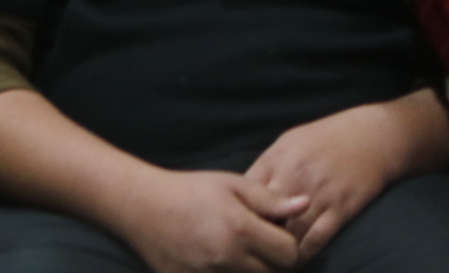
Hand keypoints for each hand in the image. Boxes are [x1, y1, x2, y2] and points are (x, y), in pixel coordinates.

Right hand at [111, 170, 304, 272]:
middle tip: (265, 248)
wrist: (143, 208)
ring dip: (256, 272)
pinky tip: (226, 263)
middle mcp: (228, 257)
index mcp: (241, 229)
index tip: (279, 235)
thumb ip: (270, 199)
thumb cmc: (191, 190)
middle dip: (276, 264)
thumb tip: (305, 204)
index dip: (290, 245)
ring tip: (246, 255)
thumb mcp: (232, 184)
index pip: (289, 253)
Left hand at [245, 92, 448, 260]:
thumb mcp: (289, 142)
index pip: (244, 196)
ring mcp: (317, 194)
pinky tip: (298, 259)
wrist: (373, 136)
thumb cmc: (327, 138)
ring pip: (287, 236)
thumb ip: (266, 167)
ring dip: (279, 252)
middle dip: (254, 237)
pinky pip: (315, 241)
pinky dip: (304, 255)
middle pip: (261, 218)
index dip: (237, 216)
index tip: (235, 230)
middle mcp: (293, 176)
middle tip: (250, 251)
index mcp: (276, 159)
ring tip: (272, 260)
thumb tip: (243, 194)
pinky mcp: (340, 208)